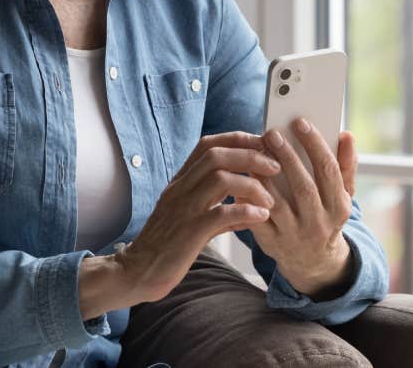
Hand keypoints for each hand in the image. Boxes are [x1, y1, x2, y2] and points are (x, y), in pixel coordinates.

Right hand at [117, 131, 281, 302]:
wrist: (137, 273)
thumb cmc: (166, 247)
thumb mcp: (192, 221)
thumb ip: (218, 212)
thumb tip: (250, 211)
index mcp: (180, 182)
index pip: (208, 145)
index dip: (238, 140)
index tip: (263, 146)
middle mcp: (179, 189)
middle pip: (216, 155)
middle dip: (251, 155)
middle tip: (275, 168)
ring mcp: (182, 209)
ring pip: (219, 178)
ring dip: (251, 185)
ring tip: (270, 200)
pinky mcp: (188, 232)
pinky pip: (220, 214)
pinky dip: (245, 212)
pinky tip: (261, 217)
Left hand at [248, 119, 358, 298]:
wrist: (313, 260)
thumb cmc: (326, 215)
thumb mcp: (342, 195)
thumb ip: (345, 165)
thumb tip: (346, 134)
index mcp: (339, 207)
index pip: (329, 171)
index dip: (315, 145)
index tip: (300, 122)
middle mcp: (319, 223)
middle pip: (303, 186)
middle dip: (287, 157)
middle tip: (272, 133)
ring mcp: (294, 235)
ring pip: (277, 202)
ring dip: (264, 176)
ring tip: (255, 151)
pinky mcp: (272, 242)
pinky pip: (257, 217)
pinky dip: (249, 197)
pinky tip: (244, 177)